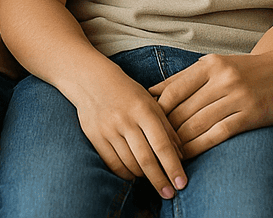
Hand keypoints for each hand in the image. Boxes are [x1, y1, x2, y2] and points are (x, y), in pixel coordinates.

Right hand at [71, 69, 186, 198]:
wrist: (91, 80)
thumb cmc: (127, 92)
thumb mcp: (151, 103)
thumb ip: (166, 127)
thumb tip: (180, 155)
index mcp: (143, 110)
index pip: (161, 145)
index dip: (172, 166)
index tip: (181, 183)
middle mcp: (125, 120)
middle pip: (146, 159)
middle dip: (159, 180)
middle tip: (169, 193)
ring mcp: (108, 130)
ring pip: (130, 164)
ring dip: (144, 176)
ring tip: (153, 179)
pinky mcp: (95, 137)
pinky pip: (113, 164)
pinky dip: (126, 174)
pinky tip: (134, 175)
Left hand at [150, 52, 272, 158]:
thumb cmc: (246, 70)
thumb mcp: (215, 65)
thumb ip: (185, 78)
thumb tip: (152, 92)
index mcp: (210, 65)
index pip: (174, 90)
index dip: (158, 109)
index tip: (147, 122)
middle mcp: (222, 79)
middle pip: (184, 109)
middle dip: (166, 129)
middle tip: (152, 143)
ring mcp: (237, 97)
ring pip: (198, 123)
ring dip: (179, 141)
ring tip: (167, 153)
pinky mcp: (249, 116)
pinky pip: (217, 134)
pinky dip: (199, 146)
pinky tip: (188, 155)